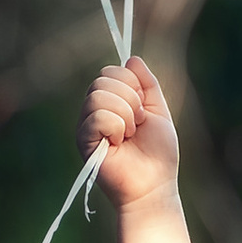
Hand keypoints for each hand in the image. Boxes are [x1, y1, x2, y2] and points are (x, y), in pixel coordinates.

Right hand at [85, 59, 179, 207]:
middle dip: (130, 99)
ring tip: (129, 135)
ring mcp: (87, 125)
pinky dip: (116, 127)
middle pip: (103, 79)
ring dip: (125, 115)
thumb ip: (147, 84)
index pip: (111, 71)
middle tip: (137, 124)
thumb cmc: (158, 153)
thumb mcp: (158, 111)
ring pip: (99, 95)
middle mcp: (95, 110)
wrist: (154, 184)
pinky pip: (97, 116)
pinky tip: (119, 143)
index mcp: (111, 102)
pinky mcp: (83, 140)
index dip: (132, 85)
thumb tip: (131, 58)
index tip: (143, 110)